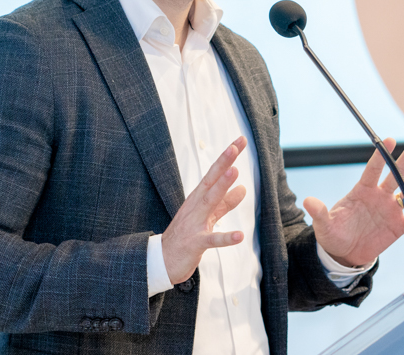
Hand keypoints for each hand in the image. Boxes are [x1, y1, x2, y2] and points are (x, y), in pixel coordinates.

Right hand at [160, 136, 248, 284]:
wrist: (161, 261)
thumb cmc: (184, 236)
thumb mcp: (206, 216)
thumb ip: (224, 204)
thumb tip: (243, 188)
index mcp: (197, 199)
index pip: (213, 174)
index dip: (226, 158)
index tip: (239, 141)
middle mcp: (194, 207)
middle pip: (210, 181)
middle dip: (223, 163)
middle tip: (234, 147)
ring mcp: (194, 224)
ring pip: (209, 202)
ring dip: (222, 187)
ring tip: (235, 172)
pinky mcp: (195, 243)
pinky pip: (212, 240)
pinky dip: (225, 237)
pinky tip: (239, 235)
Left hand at [304, 136, 403, 267]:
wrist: (344, 253)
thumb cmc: (333, 234)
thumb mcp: (324, 224)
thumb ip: (320, 212)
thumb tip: (308, 201)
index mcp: (362, 190)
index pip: (373, 169)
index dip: (380, 156)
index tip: (389, 140)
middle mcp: (380, 196)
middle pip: (397, 173)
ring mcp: (391, 210)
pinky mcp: (400, 227)